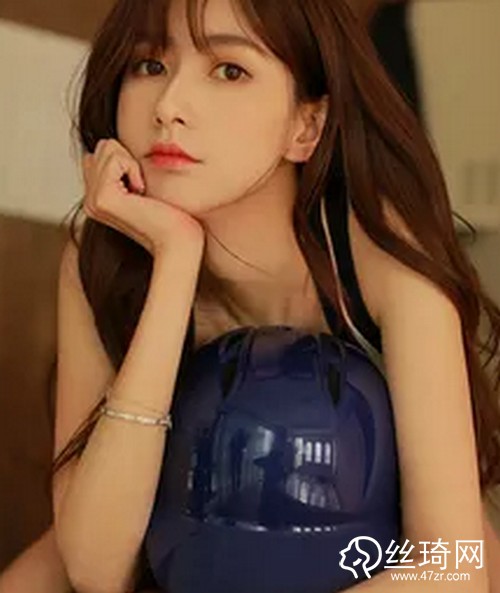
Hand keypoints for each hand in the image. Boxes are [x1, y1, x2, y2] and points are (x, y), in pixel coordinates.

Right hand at [82, 139, 204, 257]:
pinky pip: (114, 158)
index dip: (126, 160)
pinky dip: (133, 168)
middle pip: (102, 147)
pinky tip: (141, 192)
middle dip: (128, 158)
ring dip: (132, 163)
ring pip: (107, 148)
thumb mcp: (145, 188)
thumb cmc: (172, 218)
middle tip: (142, 189)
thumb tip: (114, 146)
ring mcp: (93, 201)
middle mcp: (90, 201)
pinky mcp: (102, 198)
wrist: (178, 242)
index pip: (101, 153)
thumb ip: (125, 171)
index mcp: (98, 200)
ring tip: (142, 192)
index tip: (142, 187)